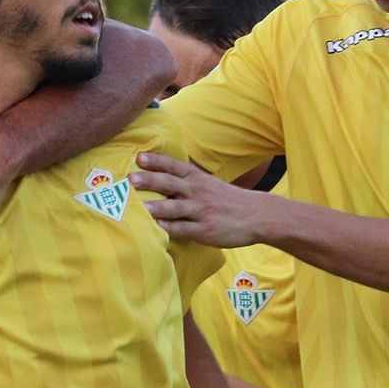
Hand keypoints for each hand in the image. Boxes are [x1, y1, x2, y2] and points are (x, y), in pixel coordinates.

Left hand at [130, 152, 263, 247]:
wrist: (257, 215)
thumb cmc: (227, 199)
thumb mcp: (208, 183)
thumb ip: (186, 181)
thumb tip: (158, 176)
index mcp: (197, 178)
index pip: (173, 166)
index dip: (156, 161)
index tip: (139, 157)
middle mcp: (197, 192)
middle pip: (170, 184)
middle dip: (150, 180)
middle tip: (131, 179)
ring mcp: (201, 211)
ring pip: (174, 208)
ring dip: (157, 208)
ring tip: (141, 208)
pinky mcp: (204, 230)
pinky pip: (183, 229)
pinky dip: (169, 229)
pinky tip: (156, 230)